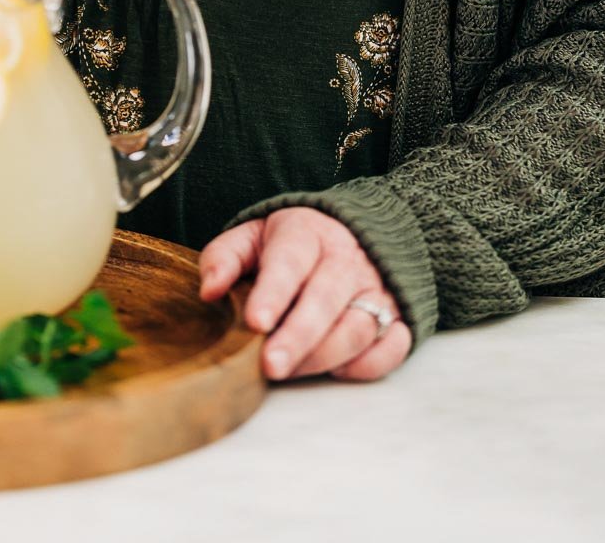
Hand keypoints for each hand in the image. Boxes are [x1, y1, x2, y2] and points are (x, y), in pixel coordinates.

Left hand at [198, 208, 411, 382]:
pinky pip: (390, 347)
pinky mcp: (396, 316)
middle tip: (271, 366)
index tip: (256, 322)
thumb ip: (225, 258)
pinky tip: (336, 370)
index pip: (289, 262)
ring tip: (290, 372)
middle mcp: (345, 259)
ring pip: (357, 328)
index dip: (273, 292)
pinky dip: (366, 364)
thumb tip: (208, 291)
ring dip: (323, 356)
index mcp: (306, 233)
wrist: (354, 234)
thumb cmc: (292, 244)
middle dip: (298, 337)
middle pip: (325, 300)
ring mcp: (375, 289)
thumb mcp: (253, 236)